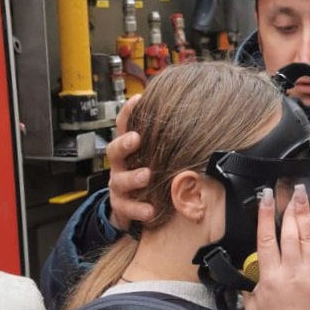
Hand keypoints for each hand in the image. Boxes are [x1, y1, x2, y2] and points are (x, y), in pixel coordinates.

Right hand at [105, 94, 153, 229]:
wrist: (130, 208)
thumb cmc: (148, 176)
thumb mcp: (153, 157)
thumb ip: (165, 142)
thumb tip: (194, 116)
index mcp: (129, 150)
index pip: (124, 127)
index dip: (128, 113)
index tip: (138, 99)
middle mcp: (120, 165)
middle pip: (114, 150)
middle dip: (124, 143)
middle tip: (136, 138)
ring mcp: (118, 185)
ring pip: (119, 180)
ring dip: (133, 176)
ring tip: (146, 175)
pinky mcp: (121, 206)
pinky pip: (126, 207)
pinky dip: (138, 209)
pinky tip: (150, 210)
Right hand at [244, 185, 309, 309]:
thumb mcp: (253, 307)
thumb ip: (249, 287)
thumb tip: (247, 275)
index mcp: (270, 276)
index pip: (266, 239)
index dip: (265, 217)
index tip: (265, 199)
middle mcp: (291, 270)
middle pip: (289, 232)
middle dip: (288, 208)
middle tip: (289, 189)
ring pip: (307, 236)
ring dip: (304, 213)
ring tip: (303, 194)